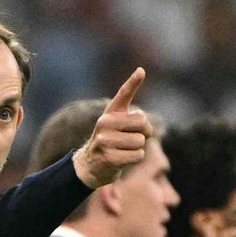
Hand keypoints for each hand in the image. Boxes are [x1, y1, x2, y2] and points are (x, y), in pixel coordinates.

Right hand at [75, 69, 151, 188]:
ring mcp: (105, 140)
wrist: (90, 165)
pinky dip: (135, 158)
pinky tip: (123, 159)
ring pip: (140, 141)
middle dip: (145, 133)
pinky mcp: (109, 157)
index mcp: (110, 112)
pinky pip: (138, 155)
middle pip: (142, 122)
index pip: (123, 94)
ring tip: (124, 150)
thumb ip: (133, 119)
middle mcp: (105, 123)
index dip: (133, 82)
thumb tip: (144, 123)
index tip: (141, 71)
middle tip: (135, 138)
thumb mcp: (118, 126)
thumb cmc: (111, 143)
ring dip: (138, 148)